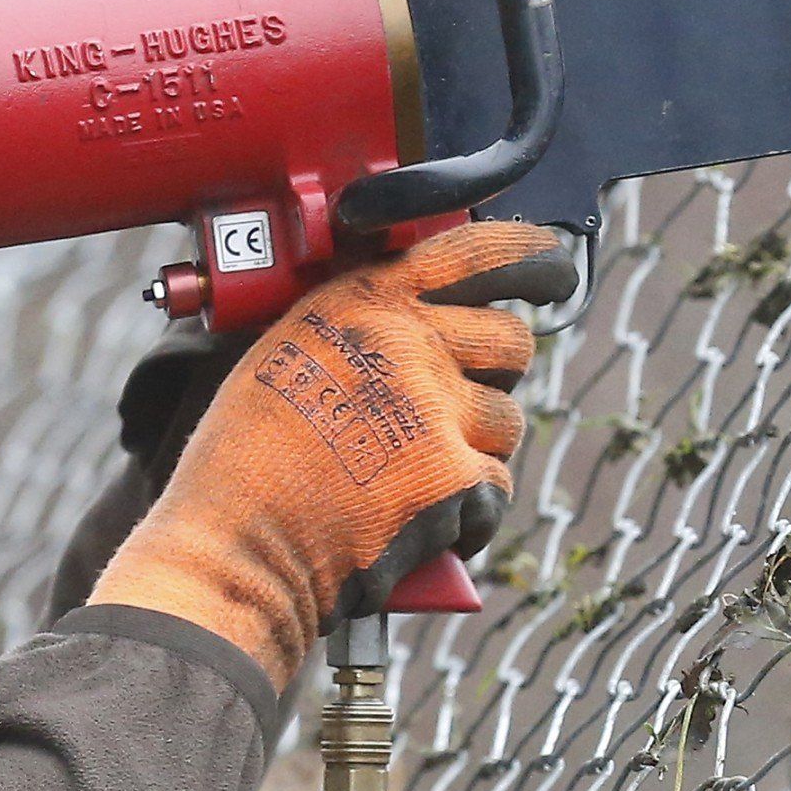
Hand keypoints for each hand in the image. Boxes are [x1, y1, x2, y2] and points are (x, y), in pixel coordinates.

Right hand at [90, 222, 575, 684]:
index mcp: (364, 302)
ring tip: (422, 474)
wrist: (238, 539)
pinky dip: (470, 515)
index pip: (469, 252)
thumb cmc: (246, 460)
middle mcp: (408, 342)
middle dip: (501, 373)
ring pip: (508, 421)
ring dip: (478, 450)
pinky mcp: (456, 476)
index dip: (527, 254)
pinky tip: (426, 523)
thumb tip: (413, 335)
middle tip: (467, 402)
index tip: (552, 264)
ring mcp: (437, 408)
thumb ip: (355, 331)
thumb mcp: (287, 354)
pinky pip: (496, 489)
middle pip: (512, 341)